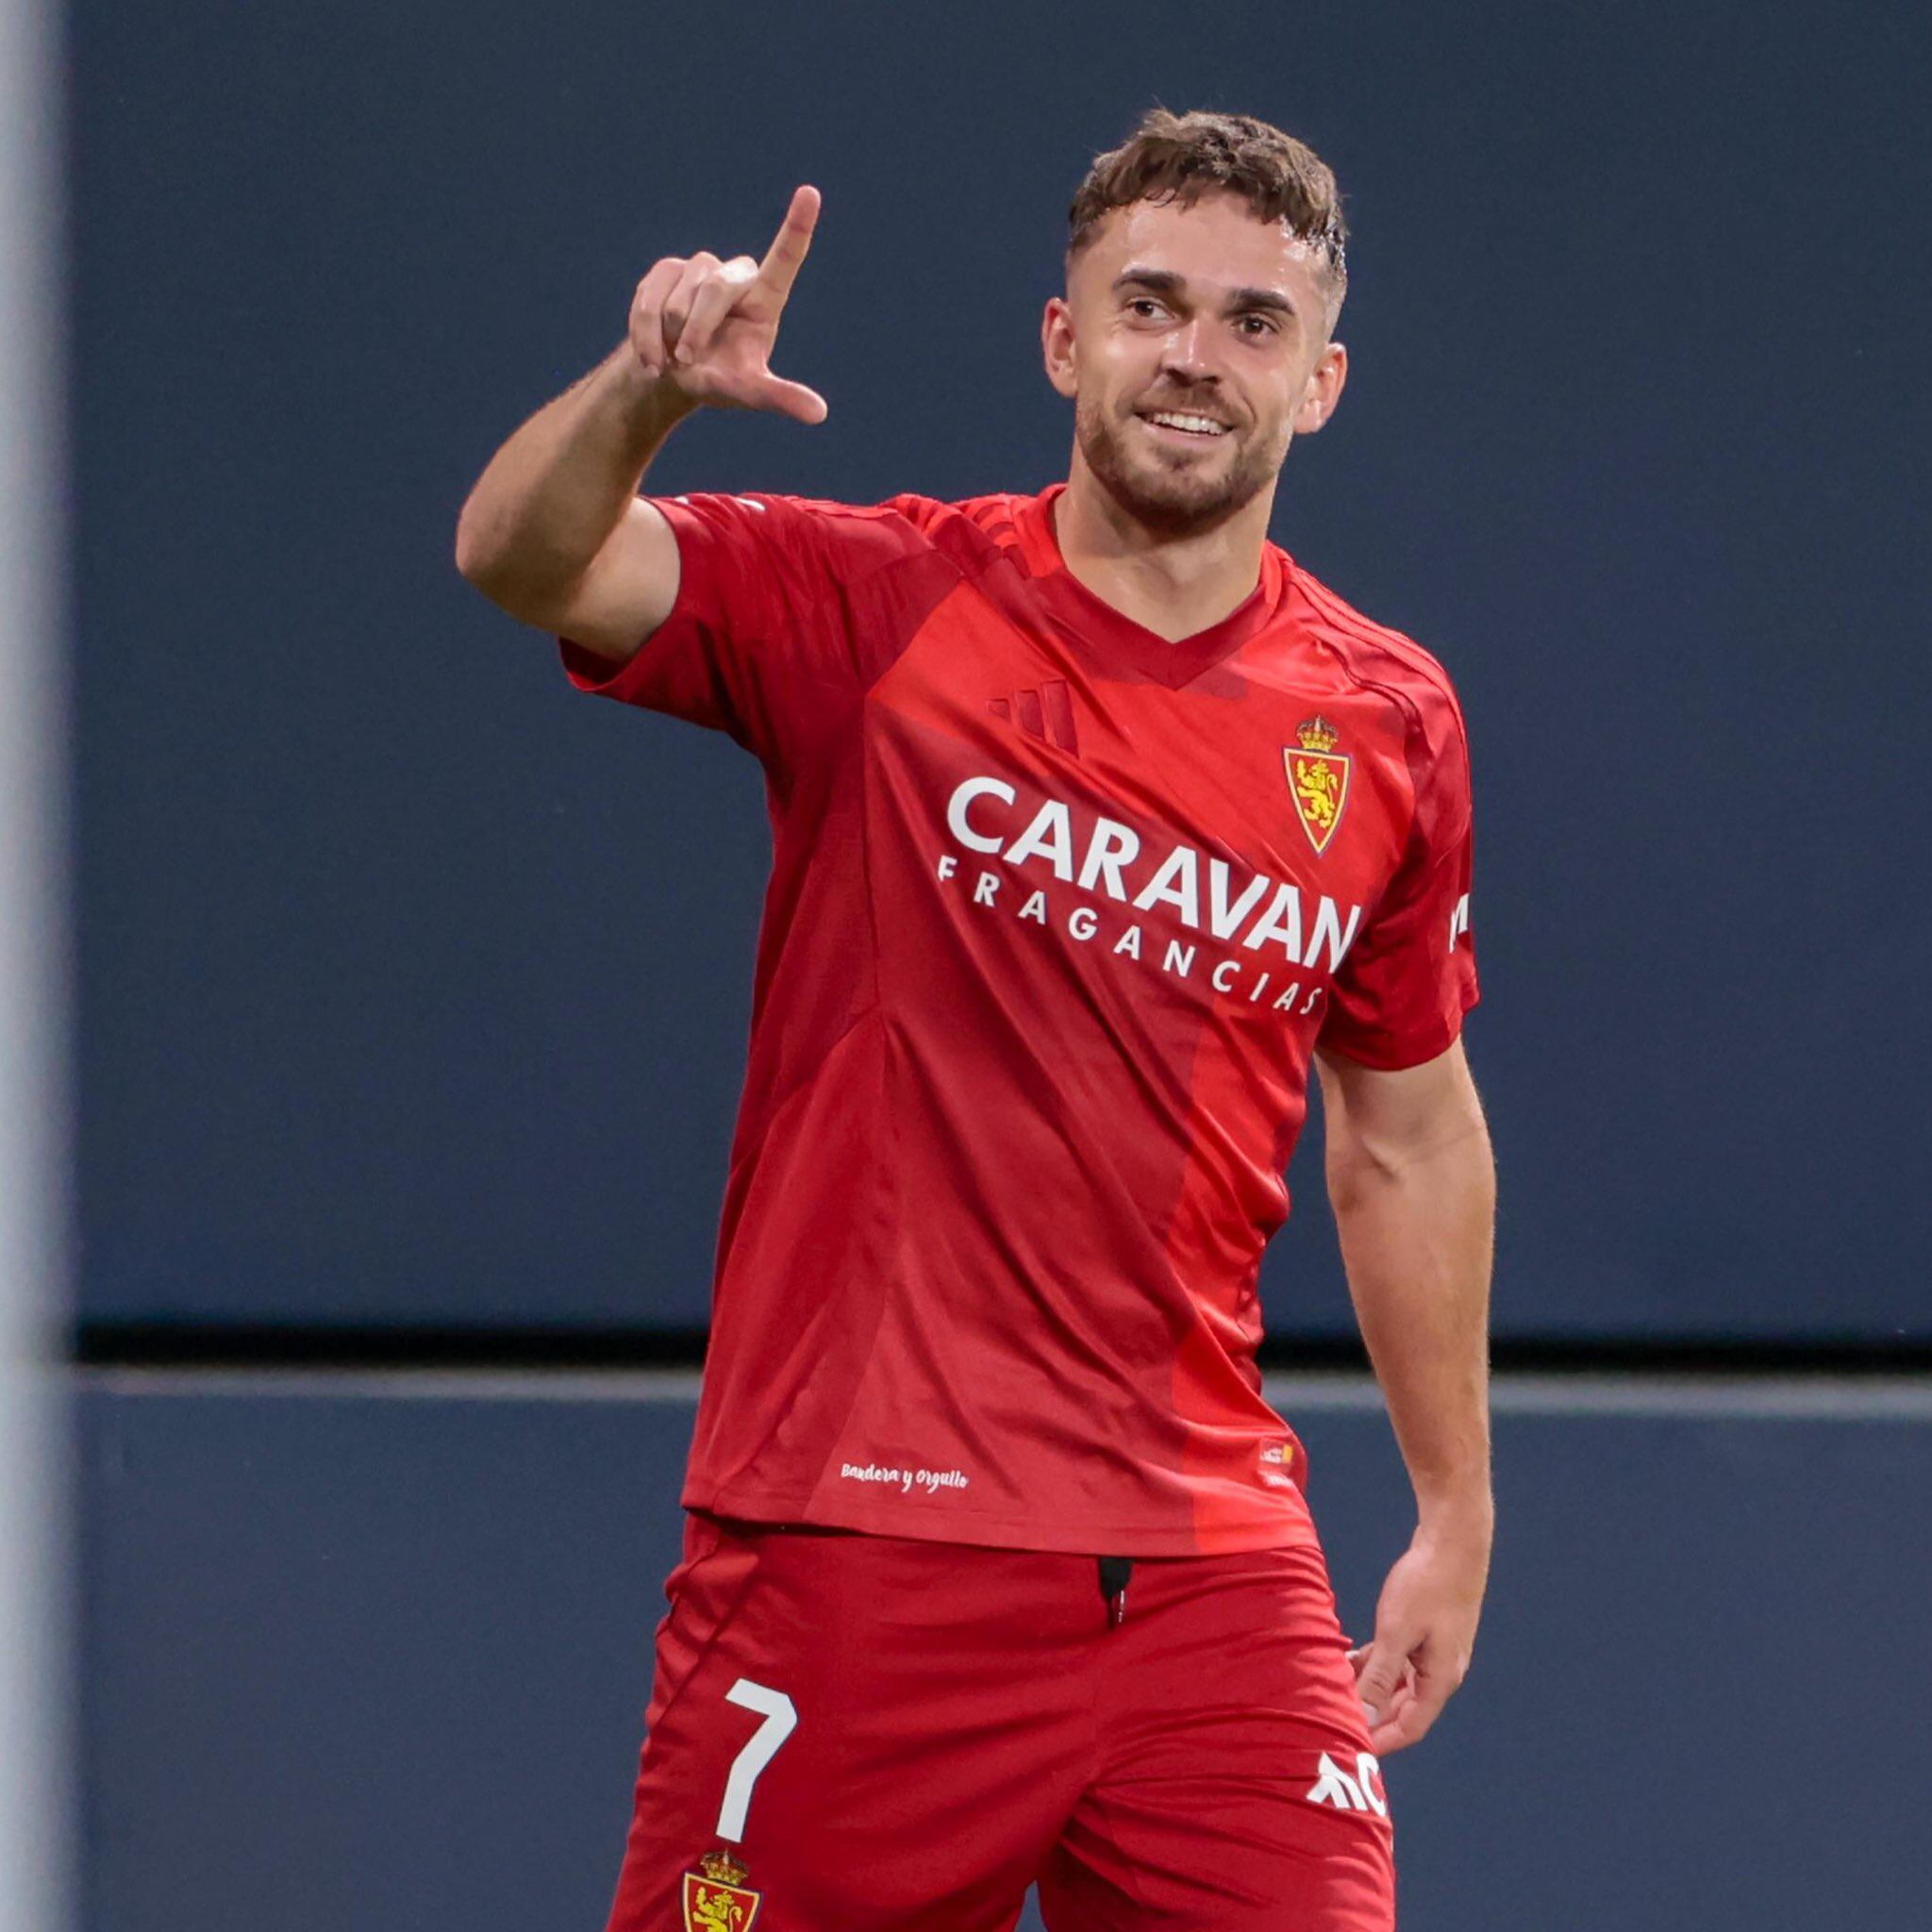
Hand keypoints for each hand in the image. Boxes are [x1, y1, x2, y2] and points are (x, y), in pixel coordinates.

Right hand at [626, 185, 827, 424]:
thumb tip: (819, 414)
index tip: (811, 193)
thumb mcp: (749, 393)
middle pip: (715, 289)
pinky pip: (648, 299)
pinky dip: (645, 334)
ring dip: (670, 337)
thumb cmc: (720, 381)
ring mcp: (698, 269)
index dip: (796, 226)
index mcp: (764, 299)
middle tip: (688, 361)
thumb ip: (781, 398)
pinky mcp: (665, 271)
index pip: (784, 259)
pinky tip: (652, 356)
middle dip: (697, 331)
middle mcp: (735, 276)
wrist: (674, 377)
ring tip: (674, 358)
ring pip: (678, 298)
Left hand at [1348, 1524, 1488, 1753]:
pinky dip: (1373, 1663)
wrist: (1453, 1541)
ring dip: (1367, 1687)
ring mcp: (1434, 1651)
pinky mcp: (1425, 1632)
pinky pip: (1396, 1659)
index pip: (1409, 1728)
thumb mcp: (1397, 1632)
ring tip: (1331, 1689)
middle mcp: (1440, 1671)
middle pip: (1401, 1709)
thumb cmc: (1427, 1584)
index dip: (1379, 1741)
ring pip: (1396, 1683)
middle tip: (1332, 1721)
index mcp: (1440, 1679)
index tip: (1349, 1750)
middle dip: (1370, 1717)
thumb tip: (1363, 1714)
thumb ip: (1380, 1675)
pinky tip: (1346, 1658)